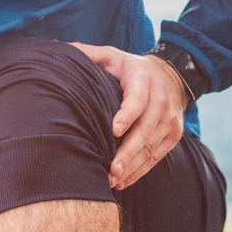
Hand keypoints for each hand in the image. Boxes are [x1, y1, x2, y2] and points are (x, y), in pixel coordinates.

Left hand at [70, 43, 188, 189]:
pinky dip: (139, 171)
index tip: (114, 130)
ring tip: (111, 180)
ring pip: (150, 147)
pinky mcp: (173, 135)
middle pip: (144, 130)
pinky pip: (156, 157)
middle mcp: (160, 101)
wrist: (173, 75)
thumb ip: (87, 54)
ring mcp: (169, 120)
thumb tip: (59, 50)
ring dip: (131, 166)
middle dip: (128, 152)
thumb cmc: (130, 69)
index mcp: (142, 80)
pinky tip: (122, 181)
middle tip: (111, 169)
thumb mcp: (112, 55)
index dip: (127, 114)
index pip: (137, 99)